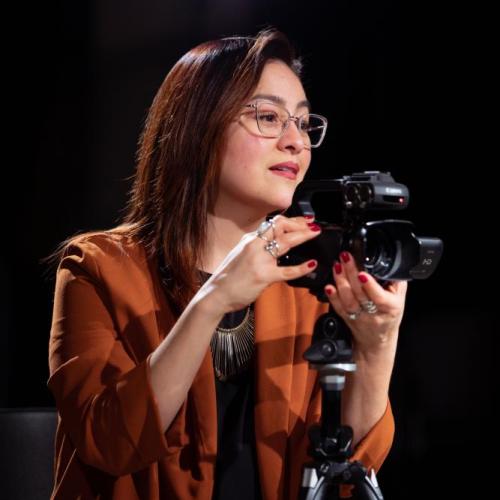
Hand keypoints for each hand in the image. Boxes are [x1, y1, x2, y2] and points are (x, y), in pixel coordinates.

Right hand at [198, 215, 321, 312]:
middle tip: (313, 225)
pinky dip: (302, 268)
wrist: (216, 294)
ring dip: (303, 236)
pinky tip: (311, 265)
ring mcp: (259, 260)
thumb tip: (273, 242)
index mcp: (250, 239)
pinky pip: (287, 271)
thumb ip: (257, 247)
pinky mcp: (264, 276)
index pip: (273, 223)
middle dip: (300, 223)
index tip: (303, 220)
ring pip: (285, 242)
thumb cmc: (229, 277)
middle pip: (280, 226)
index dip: (291, 220)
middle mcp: (254, 245)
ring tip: (315, 233)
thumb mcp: (241, 254)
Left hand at [324, 251, 407, 353]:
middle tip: (345, 258)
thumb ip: (396, 281)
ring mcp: (358, 317)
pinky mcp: (346, 318)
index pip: (379, 297)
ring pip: (347, 300)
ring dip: (340, 281)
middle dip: (351, 273)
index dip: (370, 286)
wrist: (377, 338)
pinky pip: (338, 307)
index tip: (362, 273)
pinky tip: (328, 286)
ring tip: (337, 266)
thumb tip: (390, 262)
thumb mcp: (400, 298)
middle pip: (360, 294)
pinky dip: (332, 296)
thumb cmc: (389, 315)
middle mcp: (373, 314)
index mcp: (390, 308)